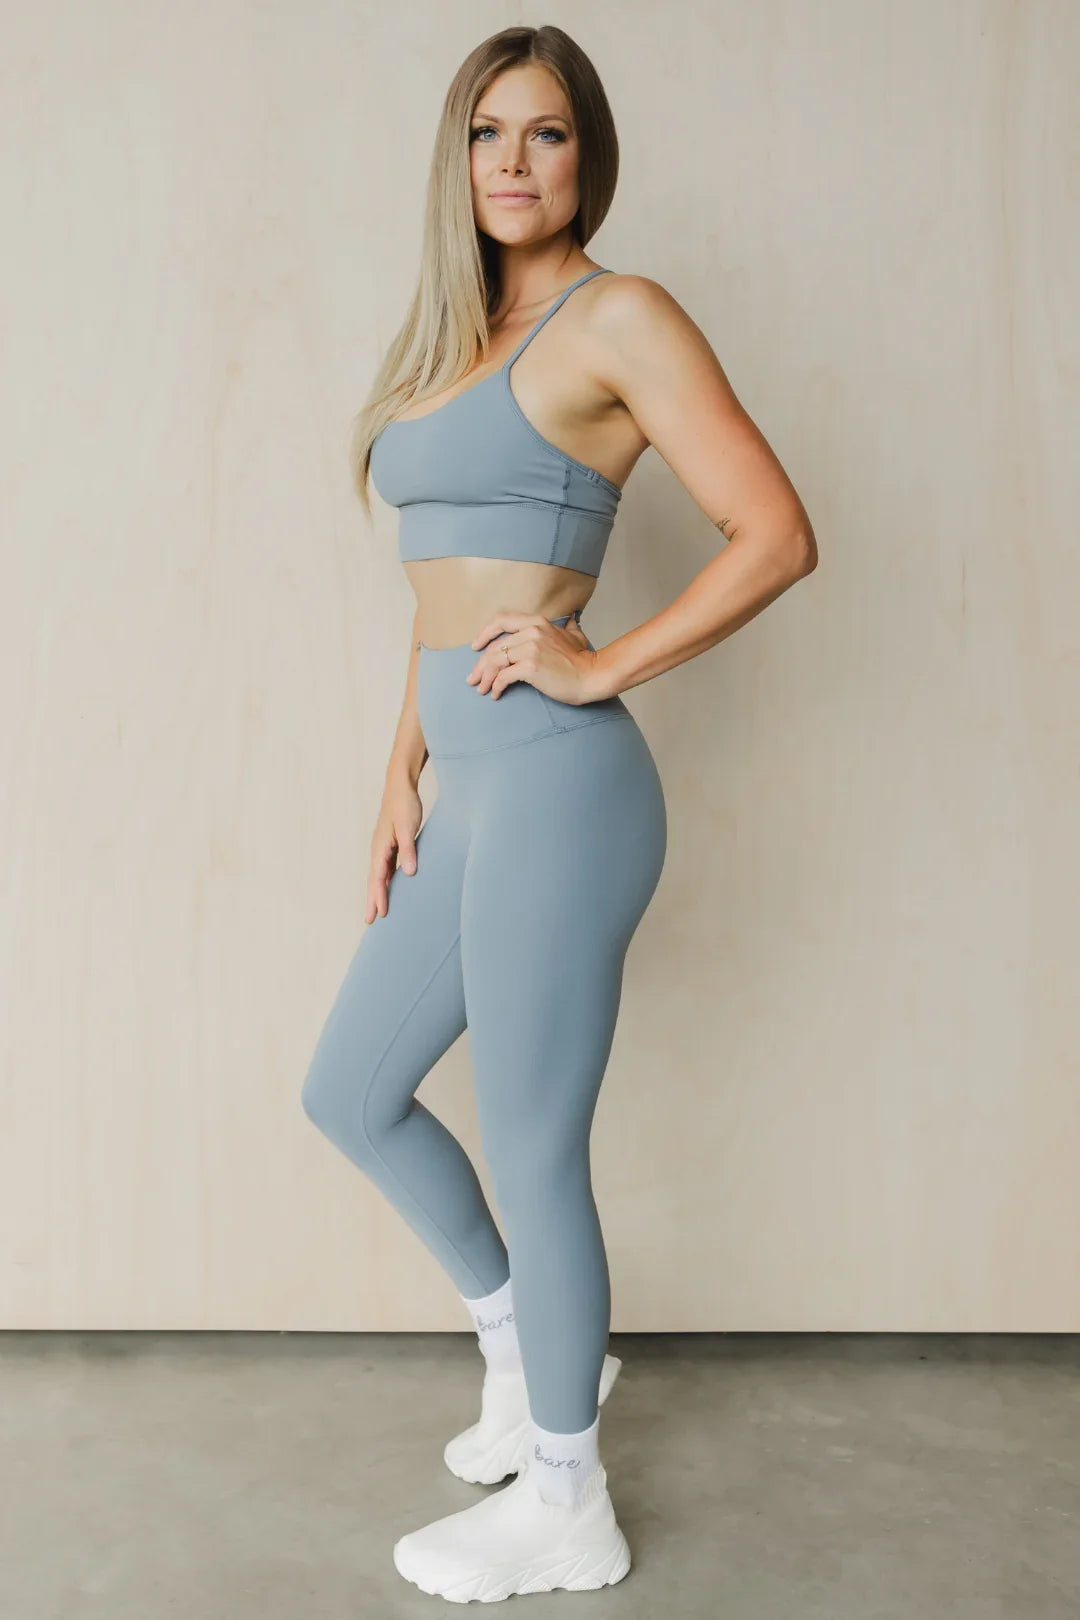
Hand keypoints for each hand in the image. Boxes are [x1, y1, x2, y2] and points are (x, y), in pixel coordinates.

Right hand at [365, 780, 422, 921]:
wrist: (400, 786)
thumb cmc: (405, 804)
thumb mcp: (408, 826)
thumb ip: (408, 850)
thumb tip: (408, 873)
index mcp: (380, 847)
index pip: (378, 877)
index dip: (379, 896)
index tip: (380, 914)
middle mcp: (377, 849)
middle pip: (374, 880)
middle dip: (372, 901)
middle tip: (369, 922)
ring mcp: (382, 847)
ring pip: (377, 876)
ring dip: (376, 893)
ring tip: (375, 911)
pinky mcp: (389, 845)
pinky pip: (384, 868)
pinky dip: (383, 882)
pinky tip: (387, 889)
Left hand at [465, 611, 603, 703]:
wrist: (592, 676)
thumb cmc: (583, 660)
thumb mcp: (575, 636)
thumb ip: (568, 627)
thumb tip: (572, 619)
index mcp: (537, 622)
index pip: (501, 620)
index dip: (484, 633)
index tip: (475, 647)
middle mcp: (532, 632)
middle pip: (494, 647)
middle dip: (480, 665)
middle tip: (473, 679)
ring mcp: (530, 649)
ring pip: (495, 662)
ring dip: (484, 677)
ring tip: (481, 689)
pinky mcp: (530, 667)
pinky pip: (504, 677)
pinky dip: (496, 687)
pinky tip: (495, 694)